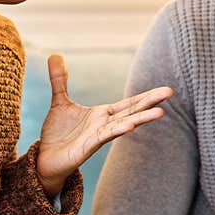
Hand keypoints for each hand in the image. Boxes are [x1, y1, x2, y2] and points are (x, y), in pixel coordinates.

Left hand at [35, 54, 171, 196]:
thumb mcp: (59, 101)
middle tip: (170, 92)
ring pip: (124, 125)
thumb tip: (55, 55)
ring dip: (141, 119)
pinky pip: (104, 137)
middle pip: (132, 111)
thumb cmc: (57, 134)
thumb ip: (59, 80)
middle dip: (150, 102)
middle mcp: (104, 125)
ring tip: (161, 113)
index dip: (146, 96)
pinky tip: (130, 126)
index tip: (166, 90)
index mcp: (102, 114)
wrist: (45, 159)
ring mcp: (98, 137)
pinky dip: (117, 131)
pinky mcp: (87, 147)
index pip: (129, 103)